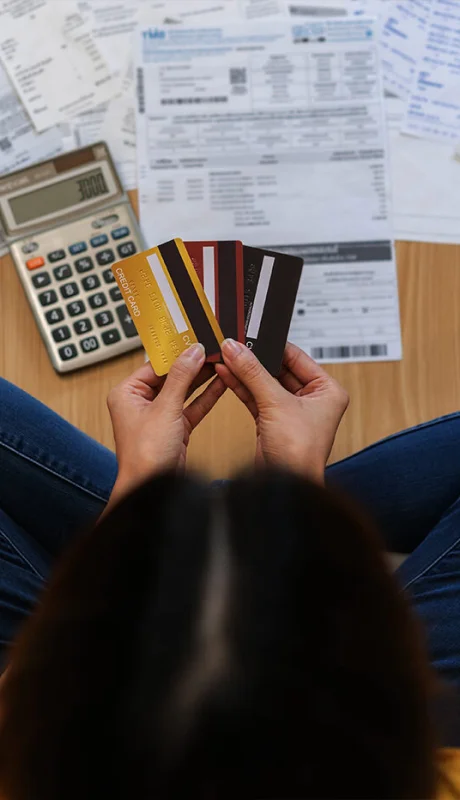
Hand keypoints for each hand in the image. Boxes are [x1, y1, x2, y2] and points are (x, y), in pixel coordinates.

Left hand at [107, 344, 225, 499]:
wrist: (152, 490)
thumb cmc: (145, 455)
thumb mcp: (165, 408)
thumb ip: (182, 377)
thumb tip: (192, 351)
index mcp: (127, 393)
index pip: (155, 365)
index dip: (177, 352)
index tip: (195, 339)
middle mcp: (140, 403)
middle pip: (171, 376)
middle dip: (192, 364)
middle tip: (212, 347)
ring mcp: (158, 416)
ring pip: (184, 391)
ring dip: (202, 378)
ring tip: (221, 360)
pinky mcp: (174, 429)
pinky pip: (192, 406)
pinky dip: (206, 396)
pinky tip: (221, 383)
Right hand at [215, 340, 347, 482]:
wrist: (285, 486)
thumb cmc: (299, 452)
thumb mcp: (276, 403)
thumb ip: (253, 373)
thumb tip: (236, 349)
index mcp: (327, 391)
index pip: (298, 357)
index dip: (274, 345)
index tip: (253, 334)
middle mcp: (312, 400)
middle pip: (279, 369)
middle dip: (255, 359)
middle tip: (235, 344)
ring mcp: (291, 412)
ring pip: (265, 383)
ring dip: (245, 372)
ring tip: (226, 356)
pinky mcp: (273, 422)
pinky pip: (256, 397)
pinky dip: (242, 386)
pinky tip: (227, 373)